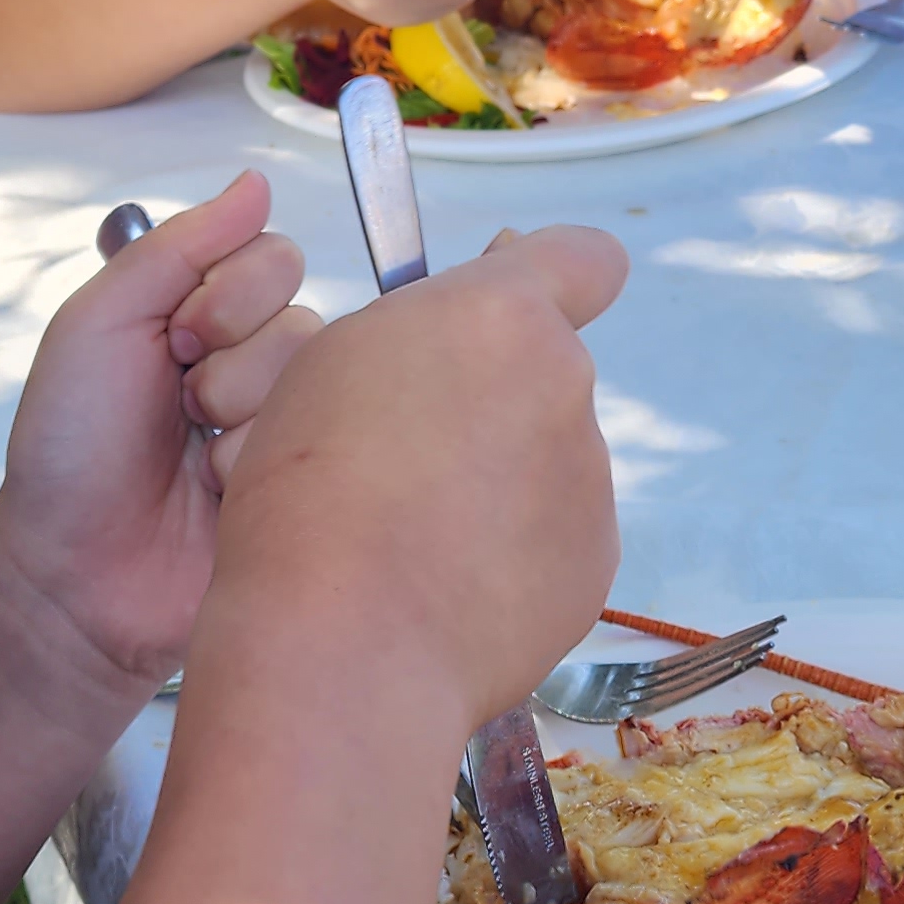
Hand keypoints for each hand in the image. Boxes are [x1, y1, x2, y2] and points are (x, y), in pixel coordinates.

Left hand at [0, 174, 320, 699]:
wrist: (71, 569)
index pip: (273, 256)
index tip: (169, 338)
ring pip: (315, 384)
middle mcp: (255, 364)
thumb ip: (177, 244)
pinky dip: (253, 471)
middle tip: (175, 404)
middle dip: (227, 363)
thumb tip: (256, 180)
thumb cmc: (72, 443)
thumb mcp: (100, 321)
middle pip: (302, 317)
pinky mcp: (306, 489)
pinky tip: (216, 501)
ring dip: (237, 422)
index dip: (225, 296)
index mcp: (205, 314)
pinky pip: (319, 449)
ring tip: (191, 462)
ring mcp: (284, 428)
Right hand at [203, 224, 627, 736]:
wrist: (342, 645)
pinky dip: (509, 550)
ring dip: (495, 479)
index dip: (551, 272)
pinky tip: (442, 583)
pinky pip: (553, 534)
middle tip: (403, 453)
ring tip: (410, 534)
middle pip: (541, 371)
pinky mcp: (593, 563)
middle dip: (489, 398)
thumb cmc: (310, 493)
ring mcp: (590, 480)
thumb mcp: (332, 363)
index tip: (509, 298)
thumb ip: (423, 335)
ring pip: (545, 457)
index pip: (583, 258)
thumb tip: (473, 341)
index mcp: (499, 317)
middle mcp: (566, 385)